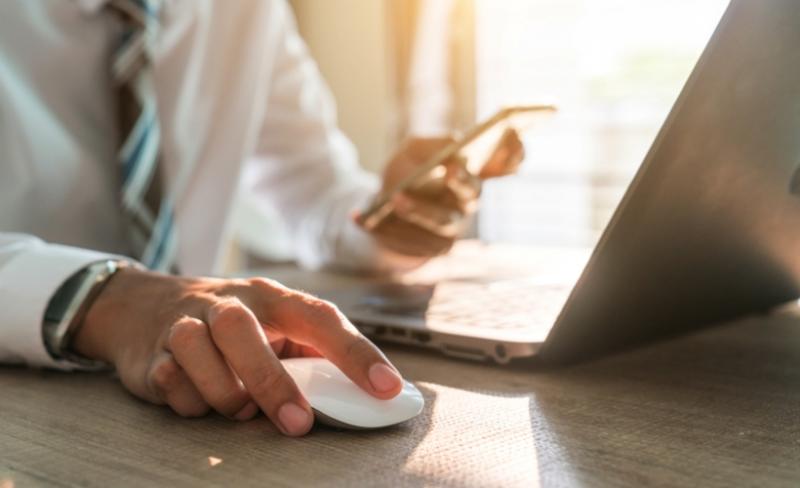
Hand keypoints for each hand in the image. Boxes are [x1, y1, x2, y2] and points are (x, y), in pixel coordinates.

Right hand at [72, 266, 402, 435]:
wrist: (144, 306)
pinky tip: (200, 401)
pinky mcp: (154, 353)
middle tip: (298, 424)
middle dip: (272, 382)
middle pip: (244, 331)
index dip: (357, 353)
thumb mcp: (272, 326)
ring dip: (226, 392)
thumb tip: (358, 399)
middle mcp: (229, 304)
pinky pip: (169, 379)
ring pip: (199, 351)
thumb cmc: (234, 326)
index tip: (387, 388)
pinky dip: (189, 400)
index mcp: (272, 298)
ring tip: (242, 409)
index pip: (321, 317)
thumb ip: (307, 354)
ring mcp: (186, 324)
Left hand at [362, 132, 523, 257]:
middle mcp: (468, 201)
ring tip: (396, 197)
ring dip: (420, 210)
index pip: (506, 163)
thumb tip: (451, 149)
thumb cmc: (406, 171)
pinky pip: (414, 241)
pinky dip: (388, 228)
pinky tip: (361, 217)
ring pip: (443, 222)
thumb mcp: (413, 149)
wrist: (384, 210)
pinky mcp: (431, 250)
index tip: (512, 134)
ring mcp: (453, 228)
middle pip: (473, 194)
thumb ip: (433, 145)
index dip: (514, 152)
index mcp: (472, 173)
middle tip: (451, 170)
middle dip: (463, 182)